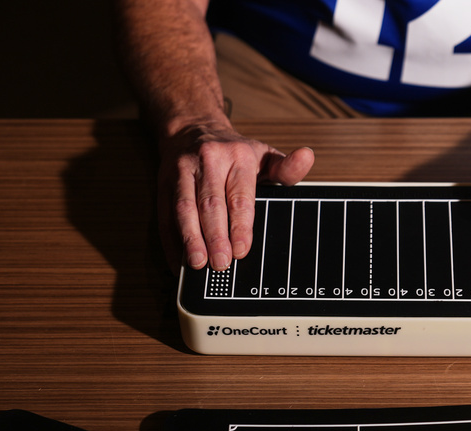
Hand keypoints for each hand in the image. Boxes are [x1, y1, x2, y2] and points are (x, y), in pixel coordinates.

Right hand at [157, 122, 314, 270]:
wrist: (192, 128)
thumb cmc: (233, 151)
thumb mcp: (264, 155)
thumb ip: (286, 167)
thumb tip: (306, 157)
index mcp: (236, 157)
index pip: (239, 195)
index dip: (240, 225)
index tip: (242, 250)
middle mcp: (207, 162)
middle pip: (210, 204)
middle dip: (215, 236)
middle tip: (221, 263)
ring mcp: (182, 172)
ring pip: (184, 208)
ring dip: (190, 238)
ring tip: (197, 263)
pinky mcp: (163, 184)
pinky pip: (165, 214)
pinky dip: (171, 240)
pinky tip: (177, 261)